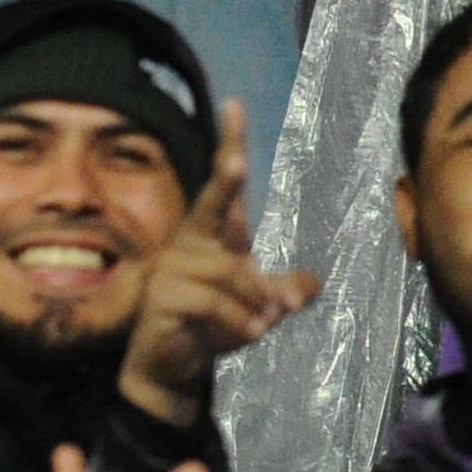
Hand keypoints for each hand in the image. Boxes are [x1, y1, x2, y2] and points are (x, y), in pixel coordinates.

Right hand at [116, 101, 318, 427]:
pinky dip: (239, 323)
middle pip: (217, 206)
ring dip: (256, 306)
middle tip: (236, 162)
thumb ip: (283, 291)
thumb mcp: (256, 305)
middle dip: (227, 181)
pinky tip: (245, 335)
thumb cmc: (213, 325)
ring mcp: (172, 267)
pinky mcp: (163, 297)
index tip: (235, 104)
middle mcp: (189, 242)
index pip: (224, 184)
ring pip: (233, 274)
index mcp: (211, 234)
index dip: (231, 144)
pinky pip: (216, 304)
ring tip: (257, 326)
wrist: (171, 367)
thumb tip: (309, 286)